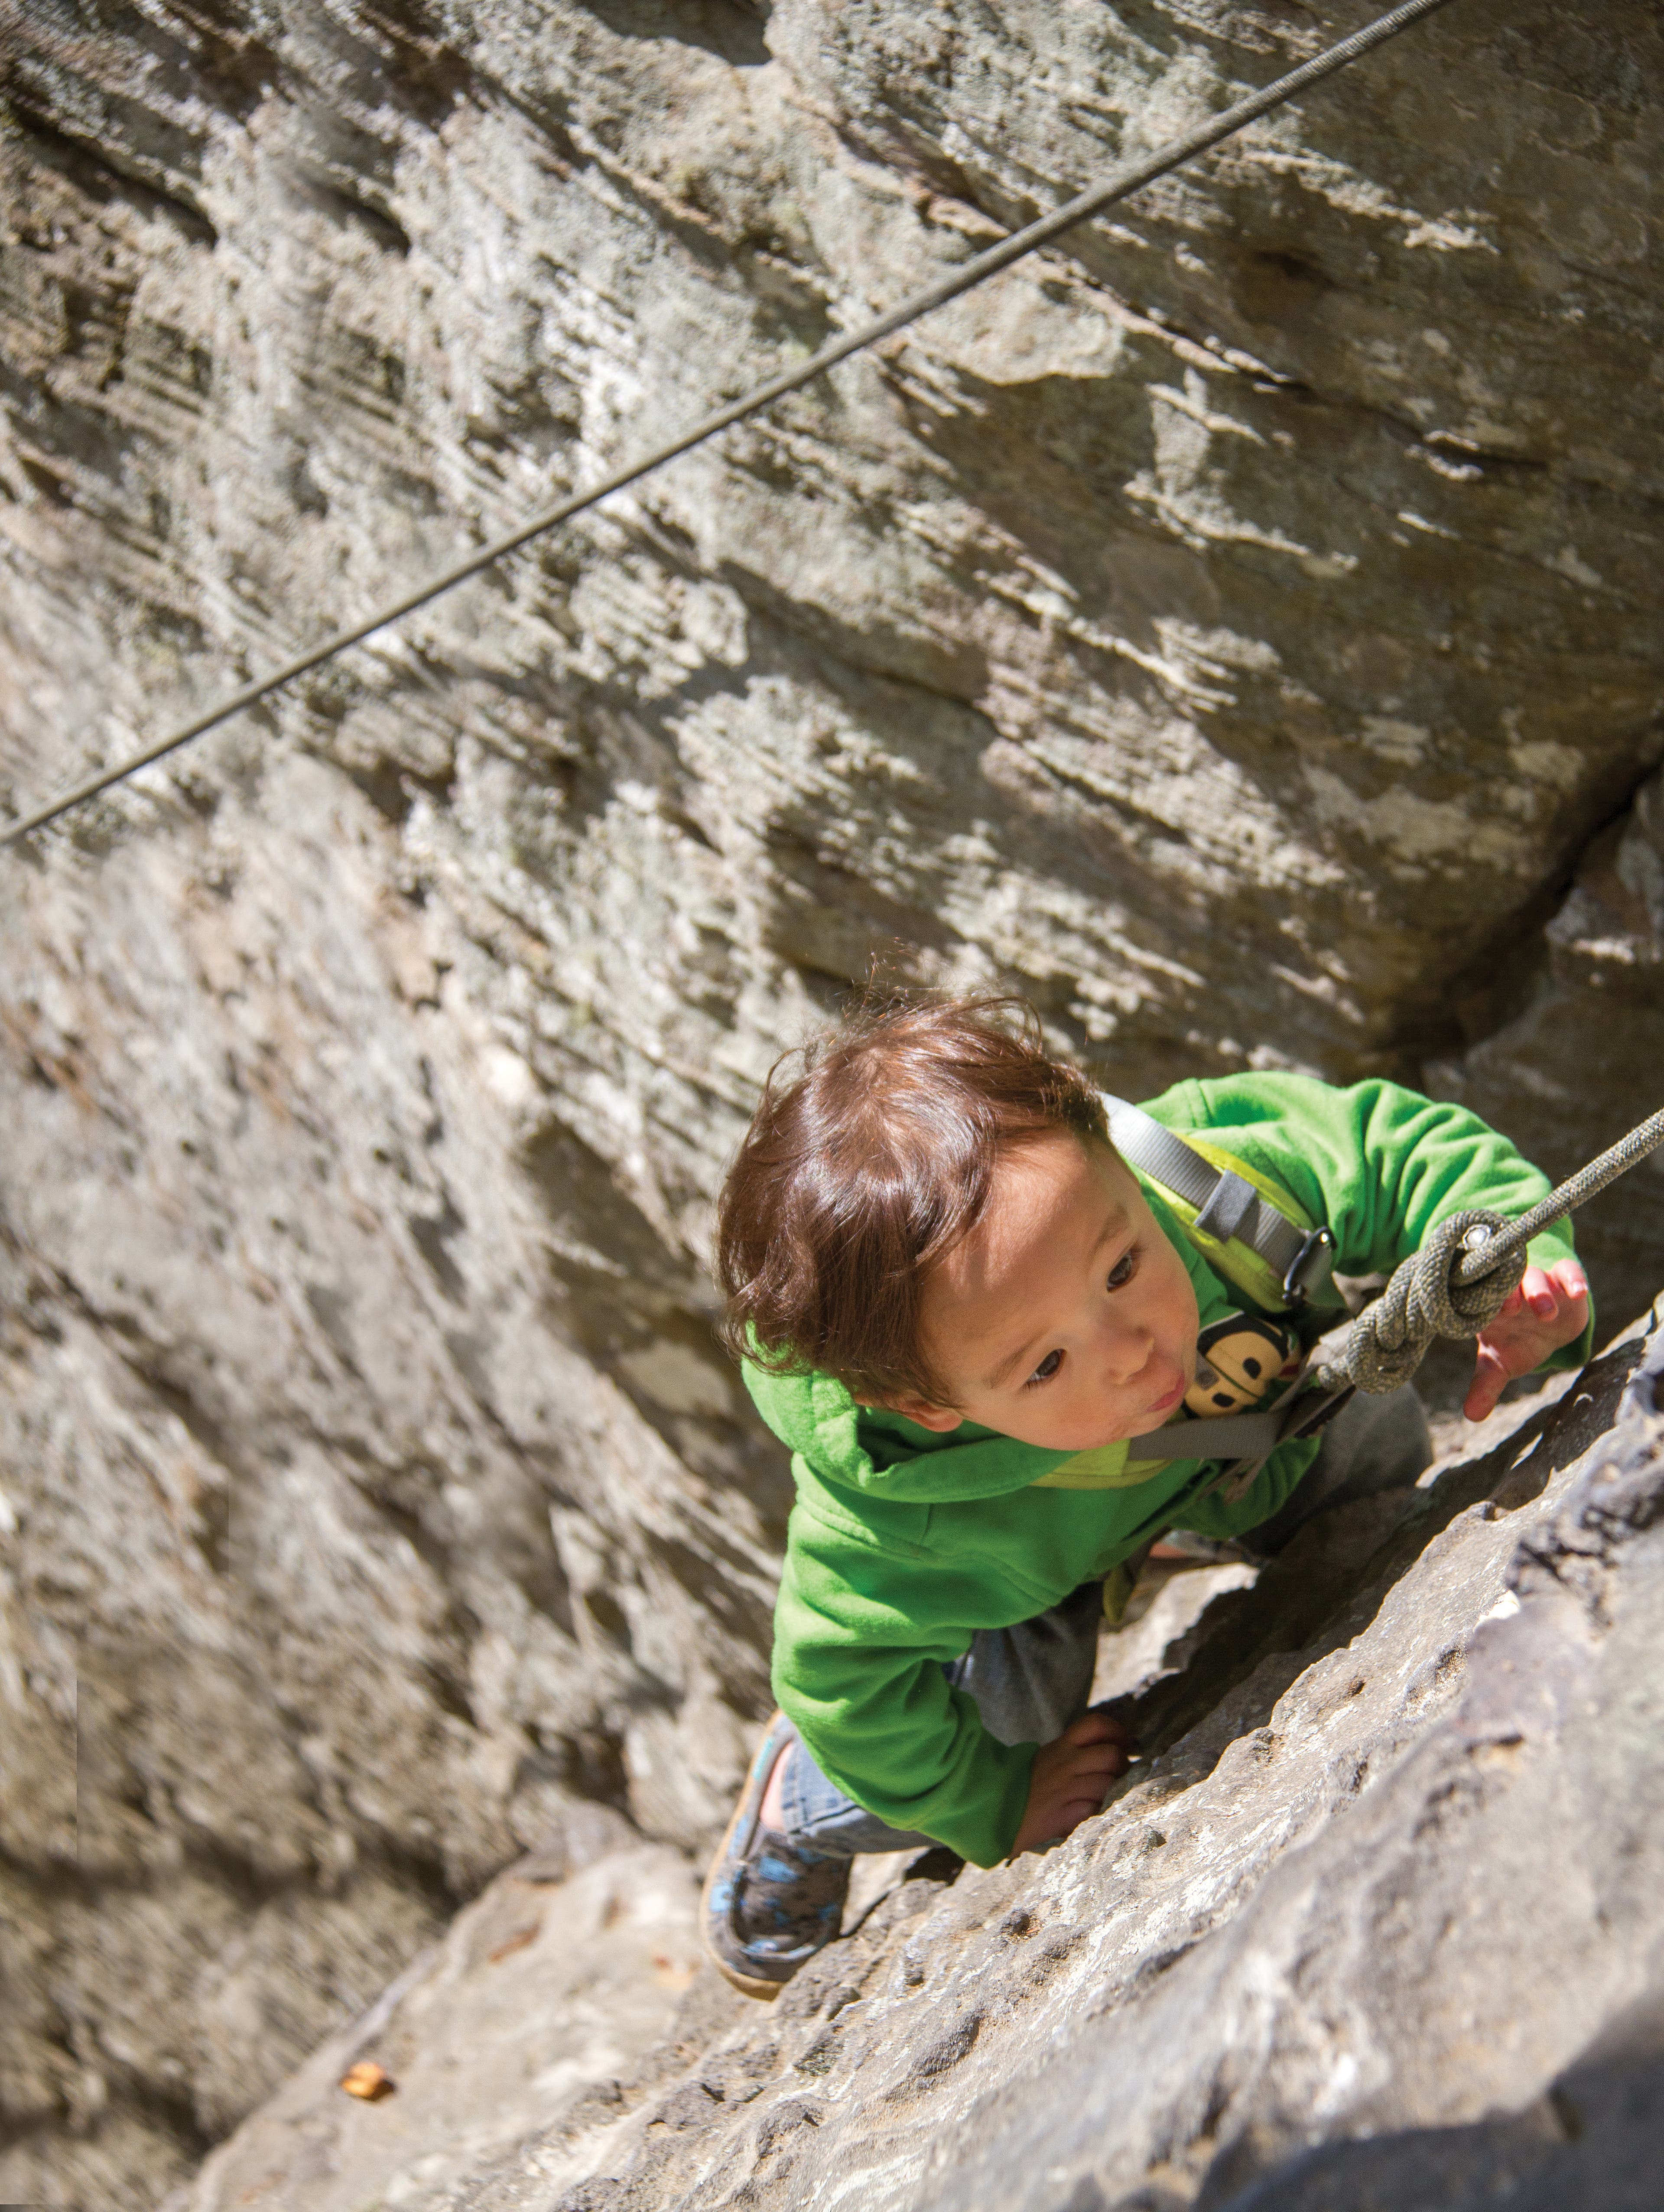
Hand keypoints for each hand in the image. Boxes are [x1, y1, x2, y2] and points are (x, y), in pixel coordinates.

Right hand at [1011, 1710, 1132, 1855]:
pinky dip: (1097, 1814)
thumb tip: (1108, 1750)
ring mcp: (1064, 1789)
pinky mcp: (1062, 1816)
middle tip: (1120, 1777)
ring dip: (1114, 1793)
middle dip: (1123, 1767)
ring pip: (1107, 1784)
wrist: (990, 1808)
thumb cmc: (1023, 1786)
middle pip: (1111, 1755)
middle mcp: (1065, 1763)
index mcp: (1060, 1746)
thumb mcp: (1046, 1759)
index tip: (1126, 1744)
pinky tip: (1090, 1816)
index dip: (1118, 1732)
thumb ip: (1073, 1754)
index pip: (1095, 1725)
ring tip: (1107, 1799)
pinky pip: (1093, 1810)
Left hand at [1464, 1259, 1589, 1421]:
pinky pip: (1567, 1271)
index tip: (1487, 1320)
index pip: (1479, 1300)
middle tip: (1512, 1310)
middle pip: (1505, 1283)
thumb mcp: (1500, 1363)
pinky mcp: (1563, 1278)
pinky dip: (1573, 1279)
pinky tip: (1578, 1293)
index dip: (1481, 1307)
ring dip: (1539, 1291)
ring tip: (1546, 1312)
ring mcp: (1536, 1281)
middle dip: (1509, 1294)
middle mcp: (1509, 1290)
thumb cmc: (1515, 1341)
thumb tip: (1471, 1417)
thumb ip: (1485, 1386)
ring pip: (1535, 1276)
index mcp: (1488, 1307)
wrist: (1546, 1323)